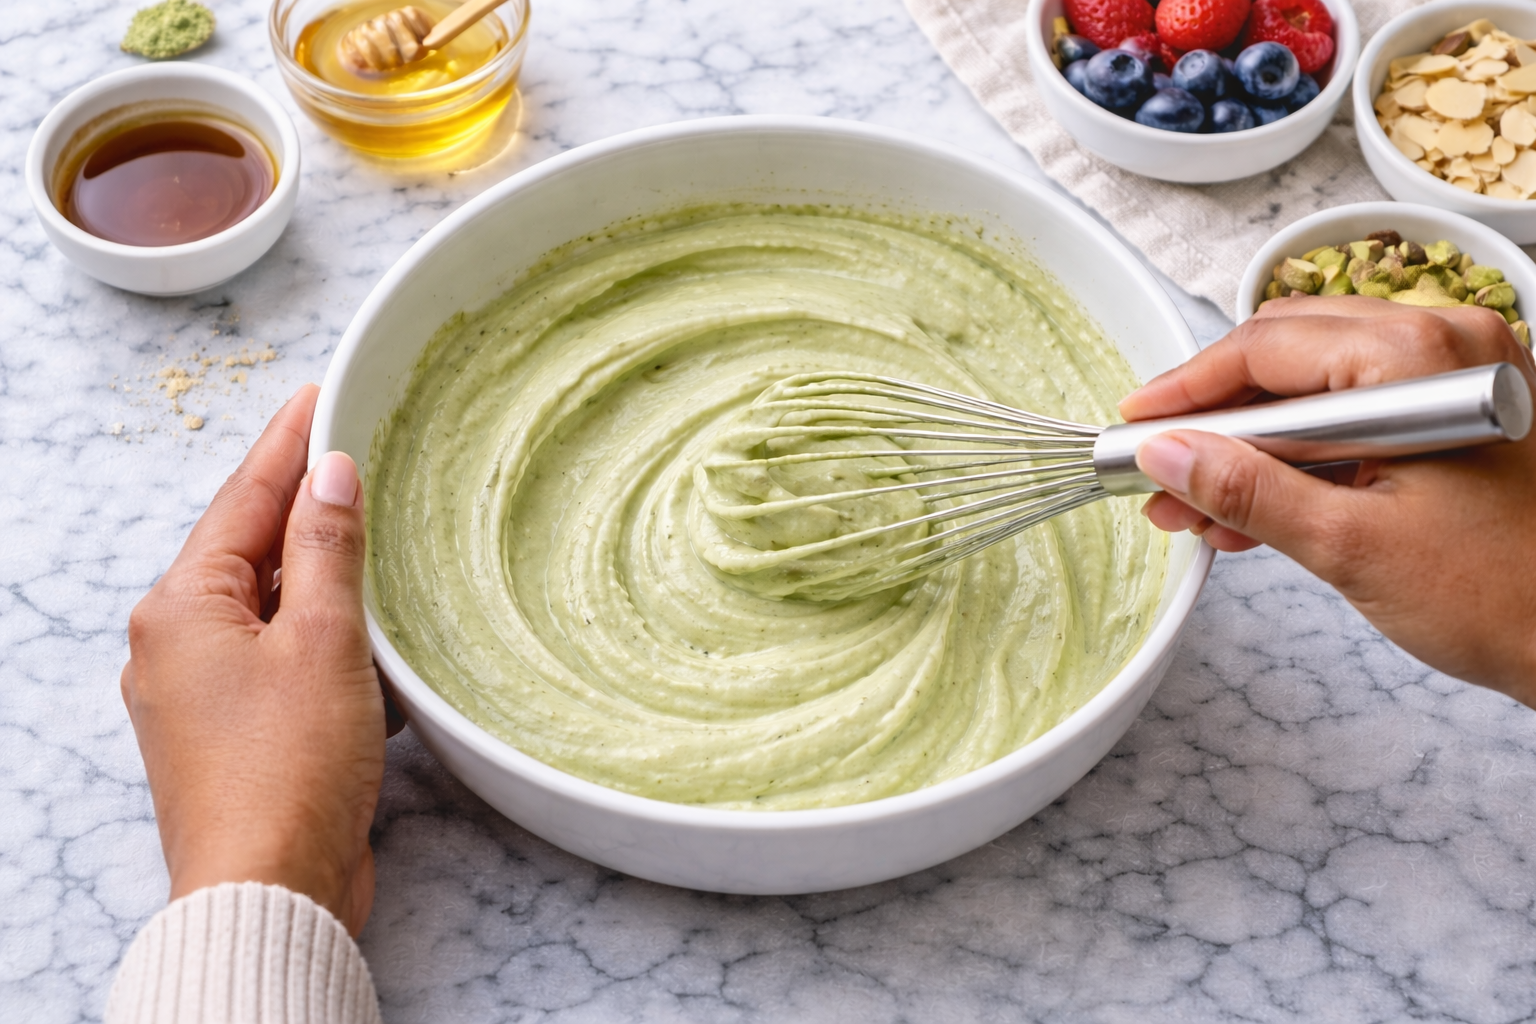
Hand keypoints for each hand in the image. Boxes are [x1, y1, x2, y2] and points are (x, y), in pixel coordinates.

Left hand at [120, 385, 384, 934]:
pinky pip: (284, 658)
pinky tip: (371, 628)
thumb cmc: (288, 769)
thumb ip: (326, 549)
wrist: (271, 892)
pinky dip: (326, 635)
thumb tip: (329, 473)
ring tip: (372, 528)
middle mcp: (178, 644)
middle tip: (353, 446)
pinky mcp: (240, 734)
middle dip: (303, 503)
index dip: (287, 442)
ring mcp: (204, 693)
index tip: (318, 392)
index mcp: (181, 608)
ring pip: (271, 606)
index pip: (244, 499)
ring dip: (322, 573)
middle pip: (251, 549)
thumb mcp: (321, 641)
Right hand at [1120, 296, 1535, 704]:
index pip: (1266, 348)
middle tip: (1160, 471)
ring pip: (1316, 391)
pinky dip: (1302, 461)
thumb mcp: (1350, 547)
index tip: (1134, 426)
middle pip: (1287, 358)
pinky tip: (1253, 511)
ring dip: (1252, 448)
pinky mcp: (1456, 419)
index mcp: (1419, 360)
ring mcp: (1456, 380)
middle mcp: (1444, 348)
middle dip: (1215, 421)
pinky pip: (1355, 419)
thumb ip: (1247, 490)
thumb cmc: (1506, 598)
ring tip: (1197, 508)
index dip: (1187, 390)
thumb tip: (1166, 454)